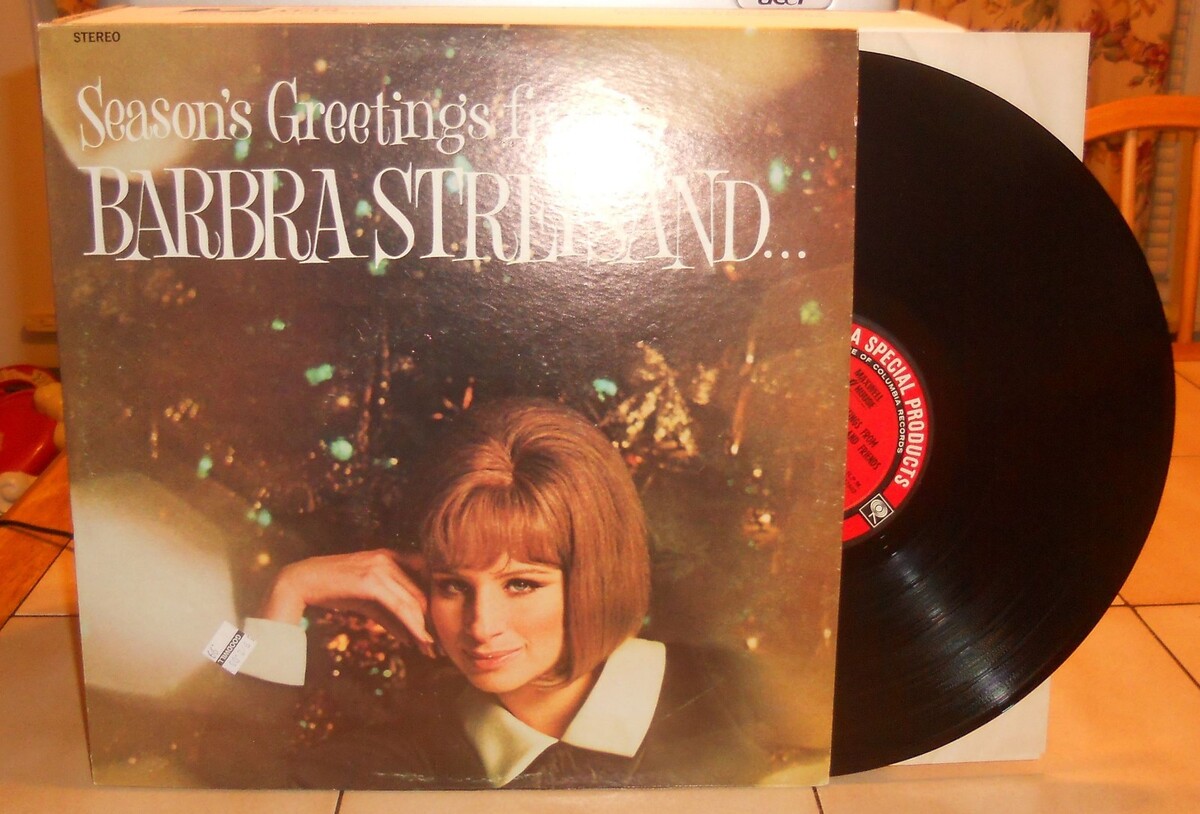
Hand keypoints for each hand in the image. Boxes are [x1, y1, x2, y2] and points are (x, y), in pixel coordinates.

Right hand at [260, 549, 436, 657]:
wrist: (301, 581)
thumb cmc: (335, 590)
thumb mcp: (367, 602)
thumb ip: (390, 615)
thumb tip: (412, 637)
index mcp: (392, 556)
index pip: (424, 579)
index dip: (434, 605)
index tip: (440, 629)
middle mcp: (390, 558)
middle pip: (423, 592)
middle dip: (433, 621)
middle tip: (441, 645)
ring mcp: (381, 568)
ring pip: (414, 602)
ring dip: (426, 629)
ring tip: (432, 650)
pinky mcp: (372, 581)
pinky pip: (400, 607)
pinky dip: (414, 626)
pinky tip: (421, 641)